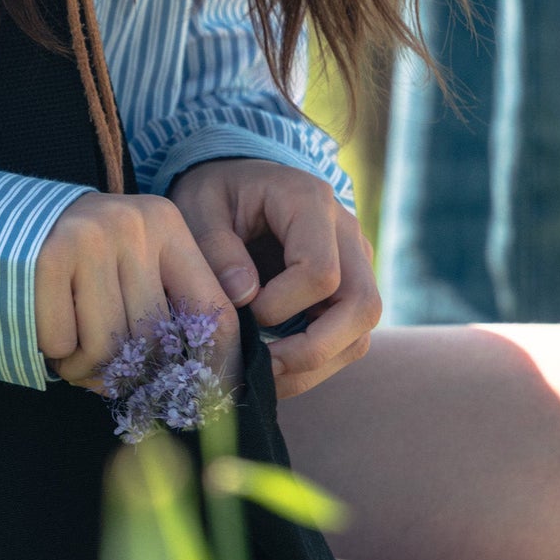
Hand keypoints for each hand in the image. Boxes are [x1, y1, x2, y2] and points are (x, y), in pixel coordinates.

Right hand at [34, 193, 241, 390]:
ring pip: (108, 347)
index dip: (214, 365)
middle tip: (109, 373)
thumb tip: (208, 380)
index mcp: (166, 224)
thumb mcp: (131, 255)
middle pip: (155, 339)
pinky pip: (64, 343)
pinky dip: (55, 353)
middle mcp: (132, 226)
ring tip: (73, 354)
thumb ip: (167, 300)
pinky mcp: (46, 260)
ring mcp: (88, 240)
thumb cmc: (79, 253)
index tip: (206, 398)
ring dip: (88, 368)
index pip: (210, 309)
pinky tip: (47, 334)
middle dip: (131, 372)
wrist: (4, 221)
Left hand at [168, 159, 380, 398]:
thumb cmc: (214, 194)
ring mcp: (356, 262)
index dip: (280, 306)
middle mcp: (347, 232)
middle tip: (262, 369)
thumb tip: (244, 298)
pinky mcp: (350, 287)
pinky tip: (274, 369)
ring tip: (264, 377)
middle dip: (313, 349)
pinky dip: (316, 362)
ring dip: (317, 364)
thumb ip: (215, 247)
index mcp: (310, 201)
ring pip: (362, 330)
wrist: (236, 182)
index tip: (239, 312)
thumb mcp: (197, 206)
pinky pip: (349, 337)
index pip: (321, 272)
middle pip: (362, 306)